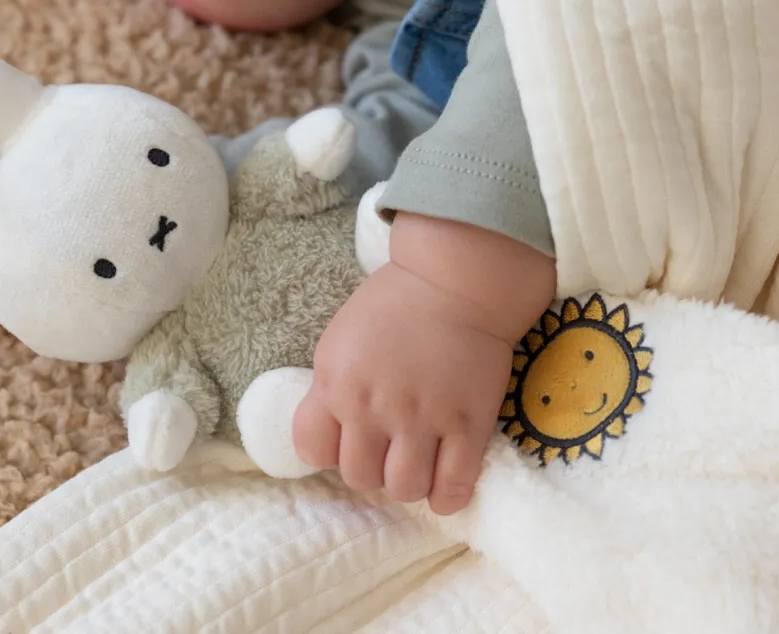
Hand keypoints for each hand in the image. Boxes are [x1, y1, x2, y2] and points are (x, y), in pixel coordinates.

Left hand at [294, 213, 555, 514]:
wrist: (458, 280)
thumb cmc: (396, 302)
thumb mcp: (340, 337)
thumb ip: (332, 386)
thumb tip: (334, 430)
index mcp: (336, 383)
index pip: (311, 450)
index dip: (329, 449)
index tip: (348, 437)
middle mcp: (373, 408)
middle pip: (359, 477)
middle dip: (372, 467)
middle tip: (389, 447)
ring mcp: (423, 420)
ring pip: (404, 488)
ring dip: (408, 482)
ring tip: (418, 462)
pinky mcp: (467, 425)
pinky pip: (453, 487)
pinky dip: (447, 498)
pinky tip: (444, 489)